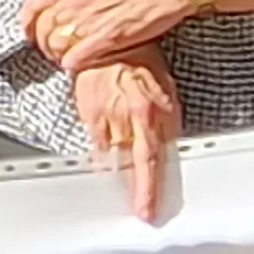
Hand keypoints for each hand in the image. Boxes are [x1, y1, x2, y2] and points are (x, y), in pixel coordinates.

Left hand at [21, 0, 193, 70]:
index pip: (31, 6)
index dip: (27, 23)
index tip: (30, 32)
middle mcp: (73, 2)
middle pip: (42, 30)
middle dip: (43, 43)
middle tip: (52, 50)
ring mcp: (89, 21)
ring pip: (57, 46)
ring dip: (58, 55)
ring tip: (66, 57)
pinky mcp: (107, 38)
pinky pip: (78, 57)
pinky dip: (74, 63)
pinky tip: (79, 64)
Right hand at [72, 46, 181, 221]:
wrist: (105, 42)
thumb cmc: (140, 61)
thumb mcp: (167, 92)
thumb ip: (167, 123)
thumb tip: (166, 149)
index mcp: (148, 114)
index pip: (149, 162)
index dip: (147, 189)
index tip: (145, 210)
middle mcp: (123, 118)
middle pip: (126, 165)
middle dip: (131, 183)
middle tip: (135, 199)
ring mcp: (102, 118)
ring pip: (109, 156)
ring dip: (118, 165)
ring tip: (123, 164)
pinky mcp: (85, 114)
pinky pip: (95, 141)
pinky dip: (104, 147)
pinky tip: (110, 142)